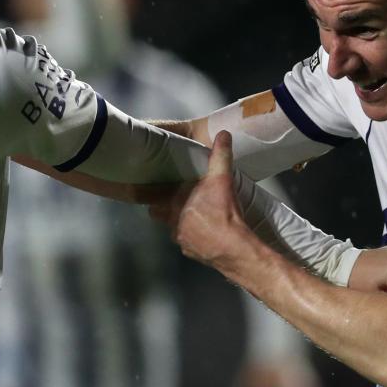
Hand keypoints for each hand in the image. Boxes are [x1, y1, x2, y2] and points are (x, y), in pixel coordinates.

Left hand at [151, 131, 251, 269]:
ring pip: (173, 229)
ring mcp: (181, 240)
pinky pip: (188, 244)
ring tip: (196, 215)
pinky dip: (195, 238)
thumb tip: (223, 134)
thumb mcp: (222, 179)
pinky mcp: (191, 253)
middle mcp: (172, 222)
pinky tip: (207, 233)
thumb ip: (220, 156)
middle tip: (178, 200)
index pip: (152, 197)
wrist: (234, 248)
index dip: (153, 192)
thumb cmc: (224, 212)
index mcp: (174, 203)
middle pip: (159, 214)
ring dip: (182, 222)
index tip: (157, 188)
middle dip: (165, 207)